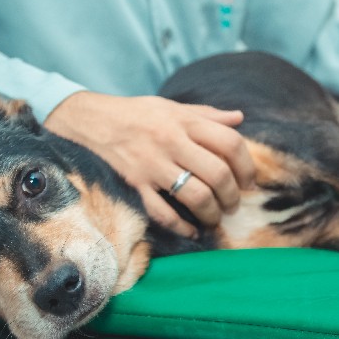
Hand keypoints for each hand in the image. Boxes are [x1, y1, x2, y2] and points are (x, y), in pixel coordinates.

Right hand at [44, 91, 254, 236]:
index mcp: (185, 121)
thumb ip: (207, 114)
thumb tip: (240, 118)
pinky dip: (182, 227)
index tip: (248, 182)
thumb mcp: (172, 107)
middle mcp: (172, 142)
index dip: (247, 166)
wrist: (89, 121)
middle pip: (218, 174)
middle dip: (232, 196)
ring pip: (196, 196)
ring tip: (214, 218)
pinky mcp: (135, 185)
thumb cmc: (136, 114)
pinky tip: (191, 230)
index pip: (230, 142)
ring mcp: (152, 166)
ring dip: (212, 214)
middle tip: (233, 205)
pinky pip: (164, 213)